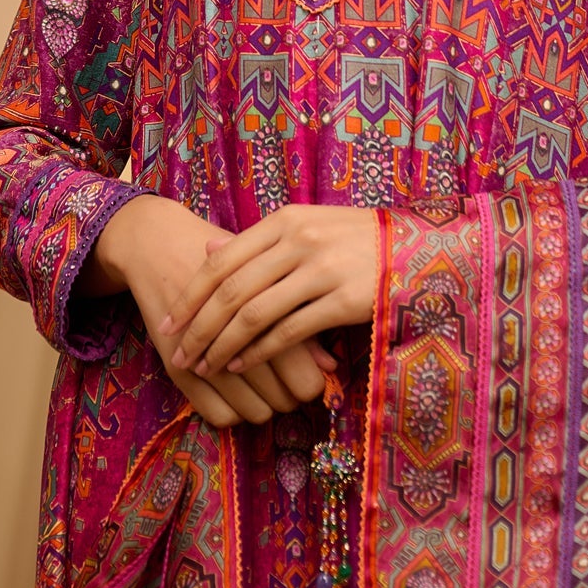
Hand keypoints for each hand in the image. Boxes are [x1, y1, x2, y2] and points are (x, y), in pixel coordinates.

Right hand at [88, 195, 336, 427]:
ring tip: (267, 394)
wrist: (160, 243)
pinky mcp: (177, 365)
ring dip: (264, 408)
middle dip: (291, 397)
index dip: (312, 382)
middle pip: (281, 395)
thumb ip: (301, 317)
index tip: (314, 377)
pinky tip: (239, 396)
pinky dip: (234, 413)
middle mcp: (234, 333)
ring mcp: (205, 351)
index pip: (302, 372)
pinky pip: (218, 414)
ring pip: (253, 410)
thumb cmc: (227, 259)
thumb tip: (331, 367)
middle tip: (292, 390)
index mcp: (266, 301)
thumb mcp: (267, 277)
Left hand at [159, 204, 377, 378]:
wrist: (418, 247)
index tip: (169, 321)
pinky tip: (242, 365)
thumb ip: (258, 242)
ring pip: (255, 314)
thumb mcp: (306, 226)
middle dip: (199, 326)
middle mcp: (300, 241)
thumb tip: (207, 249)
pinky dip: (259, 352)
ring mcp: (323, 270)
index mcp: (286, 221)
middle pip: (232, 290)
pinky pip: (289, 332)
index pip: (223, 260)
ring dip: (223, 345)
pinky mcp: (344, 301)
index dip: (190, 295)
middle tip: (179, 353)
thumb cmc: (356, 240)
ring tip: (205, 366)